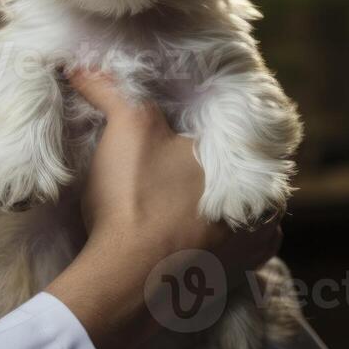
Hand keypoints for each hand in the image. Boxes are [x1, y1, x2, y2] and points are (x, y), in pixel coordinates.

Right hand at [45, 70, 282, 348]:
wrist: (128, 283)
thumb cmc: (136, 200)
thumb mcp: (125, 127)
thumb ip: (111, 88)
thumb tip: (83, 64)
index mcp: (251, 164)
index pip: (232, 133)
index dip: (200, 127)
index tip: (174, 130)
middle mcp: (265, 208)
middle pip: (232, 172)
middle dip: (206, 165)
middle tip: (168, 163)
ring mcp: (251, 248)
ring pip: (230, 210)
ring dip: (208, 203)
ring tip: (170, 198)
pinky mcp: (232, 279)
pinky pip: (225, 248)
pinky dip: (205, 238)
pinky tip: (177, 232)